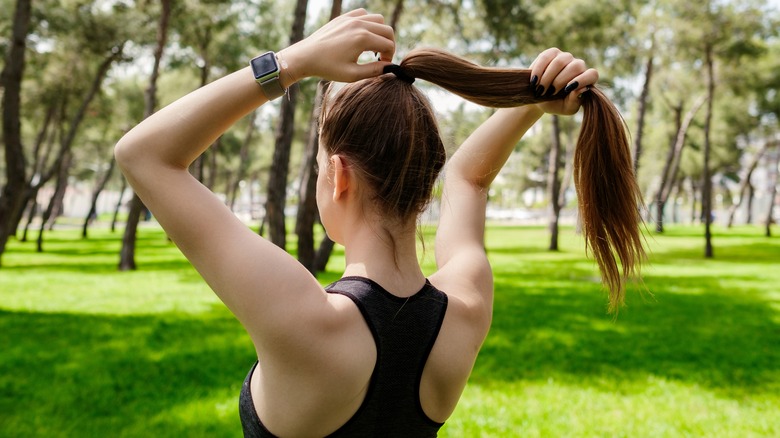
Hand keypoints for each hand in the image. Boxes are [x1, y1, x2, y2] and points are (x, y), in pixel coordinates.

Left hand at [280, 9, 394, 83]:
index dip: (390, 57)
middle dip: (388, 44)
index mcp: (363, 38)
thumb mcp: (353, 74)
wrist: (305, 57)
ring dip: (380, 32)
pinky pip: (363, 14)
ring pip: (378, 19)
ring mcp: (350, 19)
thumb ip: (374, 71)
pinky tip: (362, 36)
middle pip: (387, 30)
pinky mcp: (343, 17)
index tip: (383, 66)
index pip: (388, 45)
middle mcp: (359, 24)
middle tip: (381, 57)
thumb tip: (390, 68)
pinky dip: (368, 23)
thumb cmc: (328, 68)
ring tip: (373, 46)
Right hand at [529, 48, 598, 115]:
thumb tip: (581, 89)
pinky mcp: (551, 53)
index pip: (592, 74)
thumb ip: (574, 101)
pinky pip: (546, 57)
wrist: (539, 97)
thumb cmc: (556, 104)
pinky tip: (534, 81)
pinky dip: (539, 70)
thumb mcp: (566, 108)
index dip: (582, 80)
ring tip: (540, 89)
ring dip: (548, 77)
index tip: (567, 89)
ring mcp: (565, 57)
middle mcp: (578, 65)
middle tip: (549, 93)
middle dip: (560, 81)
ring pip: (560, 61)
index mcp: (586, 79)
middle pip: (575, 67)